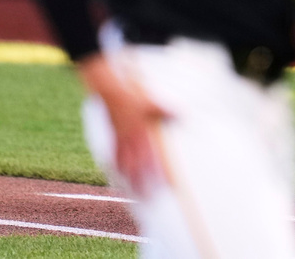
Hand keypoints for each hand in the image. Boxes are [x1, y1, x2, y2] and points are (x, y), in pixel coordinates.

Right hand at [78, 54, 171, 196]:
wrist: (111, 94)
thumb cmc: (133, 99)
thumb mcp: (152, 104)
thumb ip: (167, 110)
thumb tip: (183, 114)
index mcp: (142, 135)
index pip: (153, 159)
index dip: (160, 173)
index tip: (167, 185)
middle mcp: (131, 142)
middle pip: (139, 169)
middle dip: (145, 185)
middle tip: (150, 200)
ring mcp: (121, 142)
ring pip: (126, 168)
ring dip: (132, 183)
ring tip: (136, 196)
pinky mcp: (113, 141)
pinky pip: (115, 160)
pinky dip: (118, 171)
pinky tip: (121, 180)